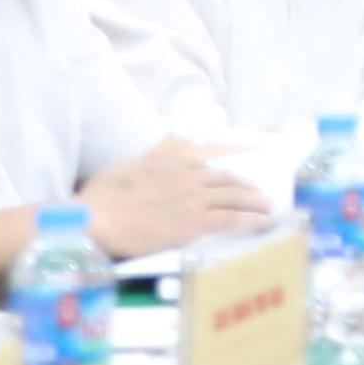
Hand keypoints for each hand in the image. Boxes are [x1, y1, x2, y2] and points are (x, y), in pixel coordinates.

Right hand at [86, 138, 276, 256]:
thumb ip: (155, 154)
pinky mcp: (195, 222)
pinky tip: (262, 222)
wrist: (97, 217)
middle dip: (246, 185)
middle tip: (259, 192)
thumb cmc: (103, 196)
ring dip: (254, 201)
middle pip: (227, 178)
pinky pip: (231, 219)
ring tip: (266, 207)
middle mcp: (188, 175)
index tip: (252, 152)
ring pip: (234, 196)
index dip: (235, 153)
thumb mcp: (130, 164)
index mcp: (171, 159)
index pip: (212, 153)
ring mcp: (194, 198)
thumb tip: (173, 142)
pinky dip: (251, 219)